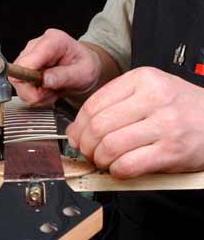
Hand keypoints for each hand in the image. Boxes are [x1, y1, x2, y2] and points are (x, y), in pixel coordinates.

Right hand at [9, 29, 101, 105]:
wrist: (84, 69)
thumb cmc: (86, 66)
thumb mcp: (83, 73)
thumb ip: (65, 76)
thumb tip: (44, 80)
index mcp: (53, 41)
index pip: (28, 60)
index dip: (30, 79)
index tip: (44, 89)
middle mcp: (37, 46)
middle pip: (18, 74)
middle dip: (35, 92)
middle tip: (52, 93)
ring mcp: (29, 58)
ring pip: (19, 85)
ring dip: (36, 95)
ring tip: (53, 91)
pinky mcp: (26, 69)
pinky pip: (23, 89)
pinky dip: (35, 96)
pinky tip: (48, 92)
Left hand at [66, 67, 203, 177]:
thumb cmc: (175, 105)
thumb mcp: (144, 93)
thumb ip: (110, 106)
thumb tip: (75, 130)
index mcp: (141, 79)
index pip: (94, 104)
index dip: (79, 126)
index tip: (77, 136)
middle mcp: (153, 98)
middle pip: (99, 126)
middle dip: (85, 145)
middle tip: (88, 151)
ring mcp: (164, 125)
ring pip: (110, 146)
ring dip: (99, 159)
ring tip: (102, 160)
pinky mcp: (172, 151)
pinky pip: (129, 165)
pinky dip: (116, 171)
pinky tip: (118, 168)